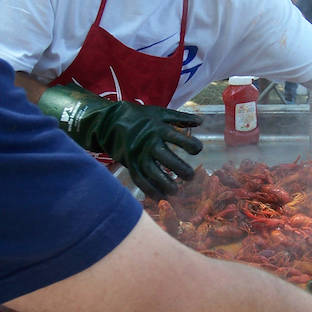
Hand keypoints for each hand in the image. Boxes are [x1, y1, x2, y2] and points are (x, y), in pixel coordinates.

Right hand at [37, 85, 202, 198]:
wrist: (110, 122)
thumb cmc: (140, 117)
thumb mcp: (159, 113)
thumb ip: (180, 118)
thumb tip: (201, 122)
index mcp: (157, 128)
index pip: (176, 137)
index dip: (190, 145)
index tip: (198, 150)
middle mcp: (147, 142)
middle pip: (165, 157)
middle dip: (179, 169)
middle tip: (190, 177)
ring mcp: (137, 154)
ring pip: (151, 172)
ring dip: (164, 184)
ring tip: (176, 191)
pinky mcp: (129, 164)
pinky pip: (139, 180)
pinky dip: (149, 190)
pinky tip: (160, 197)